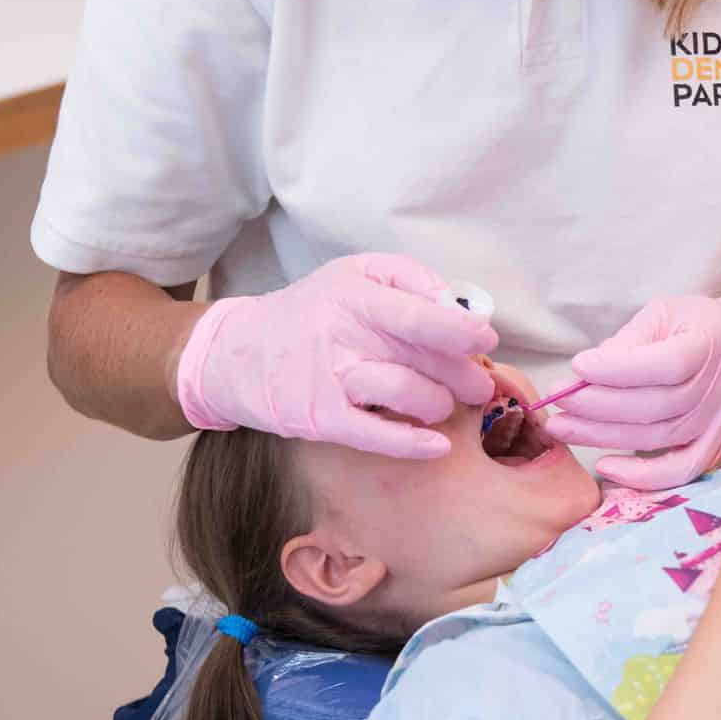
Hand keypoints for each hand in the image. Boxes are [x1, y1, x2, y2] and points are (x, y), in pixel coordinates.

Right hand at [174, 252, 497, 457]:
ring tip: (445, 405)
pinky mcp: (319, 418)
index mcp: (354, 296)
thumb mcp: (353, 274)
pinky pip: (374, 434)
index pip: (418, 314)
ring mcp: (330, 379)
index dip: (460, 330)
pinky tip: (437, 445)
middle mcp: (343, 335)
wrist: (235, 353)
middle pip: (420, 357)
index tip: (485, 339)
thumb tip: (454, 303)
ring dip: (438, 403)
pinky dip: (411, 443)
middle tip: (480, 384)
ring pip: (404, 392)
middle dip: (463, 374)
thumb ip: (407, 278)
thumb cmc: (310, 312)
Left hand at [543, 287, 720, 489]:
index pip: (667, 363)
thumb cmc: (698, 326)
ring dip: (604, 435)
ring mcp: (720, 422)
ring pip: (659, 437)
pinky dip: (643, 476)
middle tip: (559, 401)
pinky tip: (606, 466)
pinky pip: (681, 470)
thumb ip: (631, 339)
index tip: (578, 366)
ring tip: (563, 427)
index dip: (621, 369)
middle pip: (656, 406)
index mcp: (711, 343)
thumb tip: (587, 372)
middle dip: (598, 405)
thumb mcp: (667, 313)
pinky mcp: (715, 446)